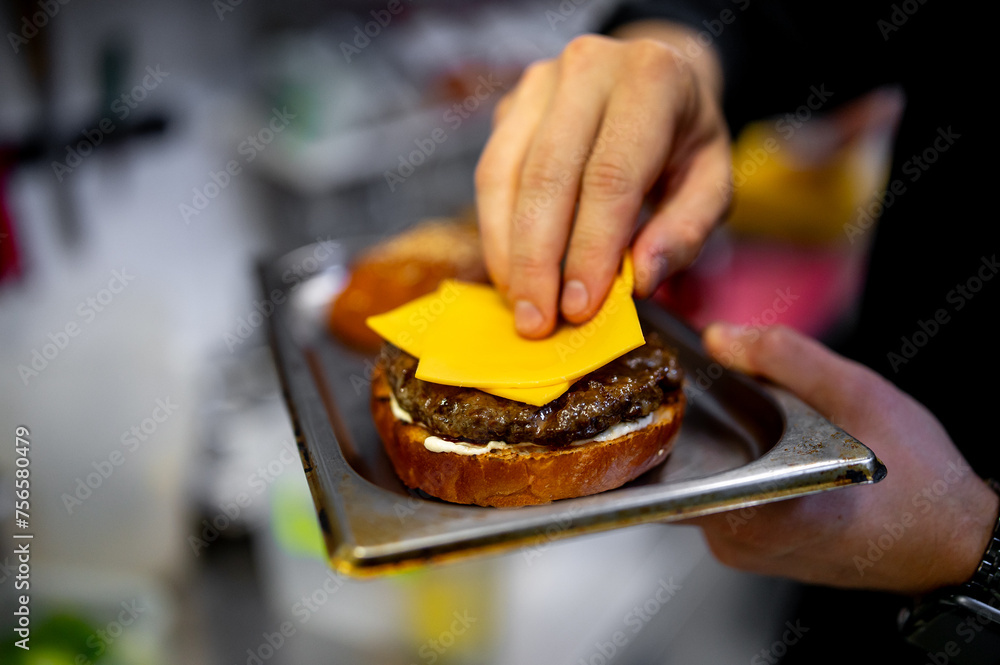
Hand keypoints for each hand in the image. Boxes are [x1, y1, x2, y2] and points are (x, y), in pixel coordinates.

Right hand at [474, 25, 730, 337]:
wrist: (657, 79)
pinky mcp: (512, 105)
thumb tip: (641, 280)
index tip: (581, 308)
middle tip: (537, 322)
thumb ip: (686, 230)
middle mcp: (588, 66)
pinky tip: (510, 272)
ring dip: (507, 250)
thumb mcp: (713, 181)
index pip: (611, 175)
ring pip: (505, 173)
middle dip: (538, 259)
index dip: (591, 248)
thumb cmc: (686, 139)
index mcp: (651, 78)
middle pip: (548, 174)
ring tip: (520, 305)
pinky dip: (495, 230)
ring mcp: (540, 82)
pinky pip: (490, 173)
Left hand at [687, 323, 997, 594]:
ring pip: (695, 482)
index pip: (674, 470)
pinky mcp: (748, 554)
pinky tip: (755, 444)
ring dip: (711, 444)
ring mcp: (741, 554)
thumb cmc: (917, 479)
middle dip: (692, 422)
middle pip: (680, 469)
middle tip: (711, 385)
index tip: (672, 387)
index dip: (667, 420)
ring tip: (739, 412)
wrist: (952, 542)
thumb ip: (783, 358)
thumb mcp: (856, 395)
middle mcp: (742, 543)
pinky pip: (714, 499)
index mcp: (765, 512)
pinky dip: (727, 466)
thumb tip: (718, 336)